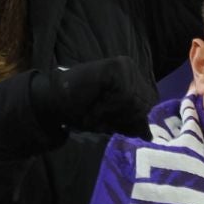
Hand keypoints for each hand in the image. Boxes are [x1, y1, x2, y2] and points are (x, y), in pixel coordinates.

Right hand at [29, 58, 153, 137]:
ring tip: (95, 107)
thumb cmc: (83, 111)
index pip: (149, 106)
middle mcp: (133, 70)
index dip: (131, 120)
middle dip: (121, 118)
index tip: (110, 122)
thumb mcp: (113, 121)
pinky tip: (94, 100)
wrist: (53, 101)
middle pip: (145, 105)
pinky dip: (107, 105)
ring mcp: (126, 66)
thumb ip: (132, 125)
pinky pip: (124, 95)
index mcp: (135, 81)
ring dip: (112, 113)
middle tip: (100, 114)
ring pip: (135, 102)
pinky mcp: (117, 66)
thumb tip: (150, 137)